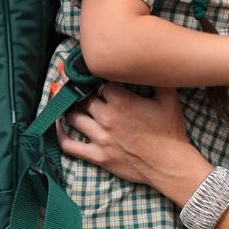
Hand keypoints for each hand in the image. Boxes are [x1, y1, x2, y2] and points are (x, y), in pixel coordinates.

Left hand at [56, 83, 211, 205]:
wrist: (170, 164)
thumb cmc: (171, 131)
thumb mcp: (169, 99)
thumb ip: (158, 79)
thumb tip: (151, 64)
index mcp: (122, 101)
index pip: (101, 83)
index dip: (102, 79)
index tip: (102, 78)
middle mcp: (107, 118)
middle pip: (85, 98)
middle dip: (84, 92)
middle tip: (82, 88)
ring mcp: (100, 138)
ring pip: (74, 117)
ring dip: (70, 108)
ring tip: (70, 102)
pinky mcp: (98, 156)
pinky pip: (70, 146)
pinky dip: (60, 135)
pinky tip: (58, 125)